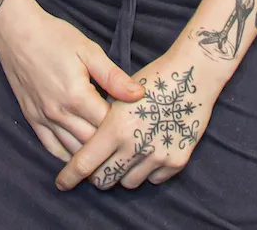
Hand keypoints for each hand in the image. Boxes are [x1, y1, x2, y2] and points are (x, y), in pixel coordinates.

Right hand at [0, 0, 142, 162]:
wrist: (16, 32)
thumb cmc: (54, 37)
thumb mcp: (89, 50)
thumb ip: (113, 77)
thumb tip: (139, 94)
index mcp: (77, 96)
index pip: (107, 125)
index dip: (123, 126)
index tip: (134, 122)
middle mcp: (59, 113)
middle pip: (91, 143)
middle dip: (109, 144)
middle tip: (124, 139)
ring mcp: (43, 118)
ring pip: (72, 150)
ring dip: (90, 154)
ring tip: (106, 152)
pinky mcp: (32, 119)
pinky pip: (51, 148)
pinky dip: (67, 156)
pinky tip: (80, 156)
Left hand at [57, 54, 222, 192]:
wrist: (194, 74)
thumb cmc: (154, 78)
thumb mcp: (119, 93)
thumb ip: (102, 120)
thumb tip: (87, 141)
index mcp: (116, 127)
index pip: (85, 163)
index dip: (70, 176)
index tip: (62, 182)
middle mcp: (135, 145)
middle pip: (105, 179)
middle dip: (97, 176)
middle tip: (99, 166)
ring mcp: (158, 155)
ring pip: (129, 182)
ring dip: (124, 173)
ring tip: (127, 154)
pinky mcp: (177, 160)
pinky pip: (153, 179)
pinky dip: (148, 170)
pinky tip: (148, 152)